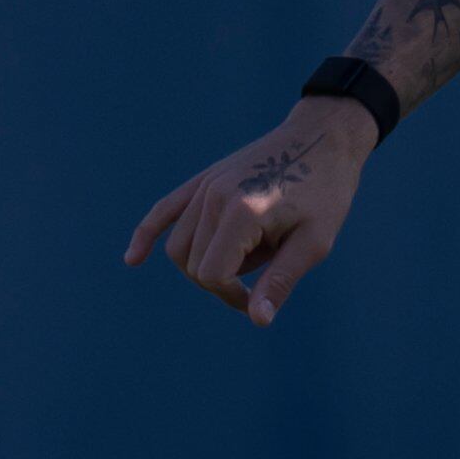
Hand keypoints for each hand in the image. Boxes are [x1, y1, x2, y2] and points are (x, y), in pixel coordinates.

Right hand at [126, 97, 375, 324]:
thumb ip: (279, 281)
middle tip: (264, 276)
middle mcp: (214, 196)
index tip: (258, 299)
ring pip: (180, 245)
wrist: (323, 138)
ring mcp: (205, 185)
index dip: (231, 297)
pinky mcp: (203, 179)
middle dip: (221, 282)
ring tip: (251, 253)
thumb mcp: (314, 243)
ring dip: (205, 263)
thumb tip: (257, 320)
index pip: (212, 274)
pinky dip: (147, 235)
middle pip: (193, 263)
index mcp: (242, 212)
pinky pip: (164, 210)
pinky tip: (133, 259)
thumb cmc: (327, 192)